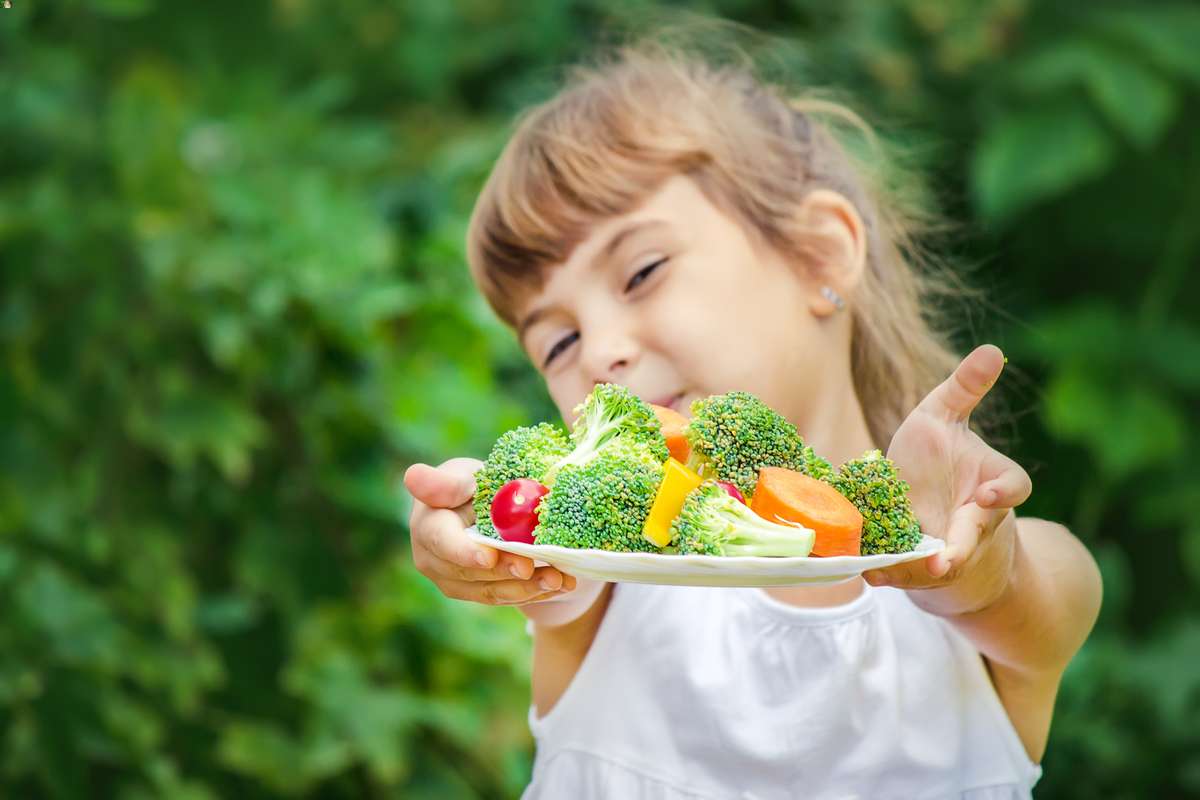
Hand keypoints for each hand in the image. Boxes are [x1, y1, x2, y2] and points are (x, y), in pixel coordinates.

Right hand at [403, 458, 576, 605]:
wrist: (481, 506)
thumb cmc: (470, 485)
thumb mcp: (462, 476)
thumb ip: (444, 483)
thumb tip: (412, 475)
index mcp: (427, 525)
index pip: (444, 542)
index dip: (466, 552)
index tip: (490, 556)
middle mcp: (432, 559)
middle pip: (471, 572)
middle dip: (507, 572)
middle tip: (539, 568)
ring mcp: (452, 581)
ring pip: (490, 591)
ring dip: (528, 588)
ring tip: (559, 579)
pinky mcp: (474, 592)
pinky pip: (504, 597)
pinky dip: (534, 592)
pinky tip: (561, 585)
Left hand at [864, 345, 1031, 614]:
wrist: (924, 498)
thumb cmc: (937, 452)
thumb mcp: (944, 415)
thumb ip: (964, 388)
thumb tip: (993, 349)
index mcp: (992, 482)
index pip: (1012, 486)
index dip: (1004, 492)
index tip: (989, 495)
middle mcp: (974, 519)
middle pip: (974, 537)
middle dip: (960, 549)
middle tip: (945, 561)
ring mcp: (946, 545)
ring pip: (940, 564)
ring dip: (918, 570)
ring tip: (894, 572)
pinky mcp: (917, 564)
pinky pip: (907, 573)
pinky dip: (889, 573)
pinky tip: (868, 572)